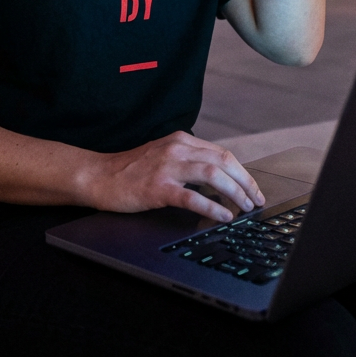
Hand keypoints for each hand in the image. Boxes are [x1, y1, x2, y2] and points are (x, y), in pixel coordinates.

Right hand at [88, 131, 265, 222]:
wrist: (100, 176)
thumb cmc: (131, 170)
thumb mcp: (164, 156)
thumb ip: (188, 161)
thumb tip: (219, 180)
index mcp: (181, 140)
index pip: (222, 153)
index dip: (242, 172)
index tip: (253, 188)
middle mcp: (177, 149)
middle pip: (223, 161)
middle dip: (245, 183)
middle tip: (256, 200)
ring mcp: (168, 167)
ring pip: (213, 175)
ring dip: (235, 193)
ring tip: (245, 208)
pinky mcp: (158, 187)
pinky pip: (193, 197)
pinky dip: (213, 206)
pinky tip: (223, 216)